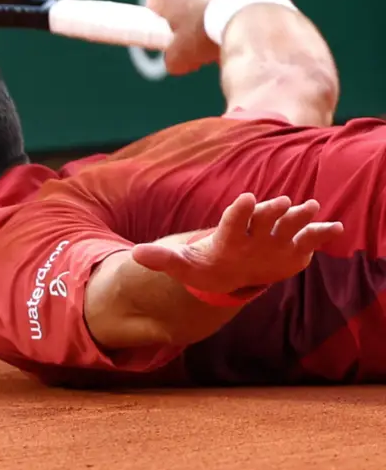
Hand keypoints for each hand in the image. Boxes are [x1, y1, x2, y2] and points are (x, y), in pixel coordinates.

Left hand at [130, 193, 342, 294]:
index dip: (238, 211)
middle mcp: (254, 230)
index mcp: (229, 234)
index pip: (233, 219)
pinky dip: (322, 233)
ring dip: (300, 217)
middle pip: (264, 217)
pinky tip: (335, 229)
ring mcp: (275, 238)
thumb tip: (134, 256)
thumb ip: (162, 259)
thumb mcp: (183, 265)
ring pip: (289, 224)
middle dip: (272, 210)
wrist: (230, 270)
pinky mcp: (294, 248)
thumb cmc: (206, 264)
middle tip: (282, 202)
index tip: (243, 198)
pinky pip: (310, 239)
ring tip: (311, 209)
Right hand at [145, 0, 243, 74]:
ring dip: (212, 15)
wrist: (249, 22)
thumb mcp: (180, 58)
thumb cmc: (206, 36)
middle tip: (194, 40)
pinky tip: (240, 31)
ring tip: (221, 38)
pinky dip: (233, 13)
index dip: (157, 20)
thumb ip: (171, 59)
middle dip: (187, 18)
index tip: (166, 34)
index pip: (153, 3)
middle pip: (182, 0)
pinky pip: (232, 0)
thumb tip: (175, 63)